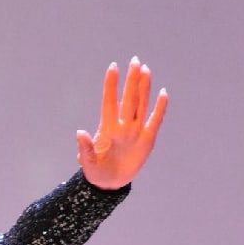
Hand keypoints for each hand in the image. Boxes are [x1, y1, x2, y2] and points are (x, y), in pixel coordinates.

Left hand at [76, 57, 167, 188]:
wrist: (110, 184)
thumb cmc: (96, 171)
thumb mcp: (87, 162)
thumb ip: (85, 148)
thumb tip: (80, 132)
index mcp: (107, 128)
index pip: (109, 101)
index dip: (111, 85)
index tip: (113, 66)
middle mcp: (122, 125)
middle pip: (128, 98)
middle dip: (131, 80)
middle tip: (135, 60)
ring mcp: (135, 131)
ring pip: (141, 105)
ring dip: (144, 88)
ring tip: (146, 70)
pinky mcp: (147, 140)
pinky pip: (154, 121)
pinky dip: (160, 108)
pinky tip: (163, 93)